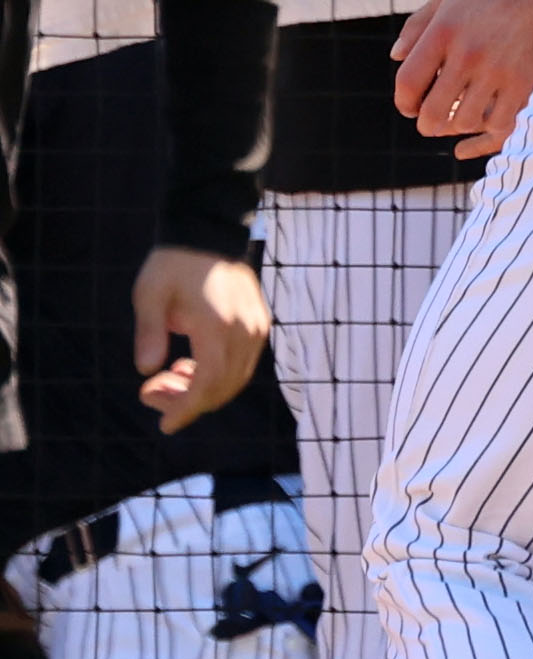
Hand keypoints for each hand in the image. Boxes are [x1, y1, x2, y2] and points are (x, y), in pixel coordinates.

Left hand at [131, 245, 268, 431]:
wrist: (209, 234)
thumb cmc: (174, 263)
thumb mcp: (150, 295)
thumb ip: (149, 334)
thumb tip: (147, 370)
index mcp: (217, 326)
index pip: (208, 383)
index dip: (187, 408)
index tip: (165, 425)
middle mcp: (244, 332)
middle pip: (223, 387)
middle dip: (188, 401)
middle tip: (152, 395)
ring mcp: (256, 329)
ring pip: (235, 379)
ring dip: (203, 390)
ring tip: (169, 379)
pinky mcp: (259, 325)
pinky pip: (242, 364)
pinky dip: (218, 375)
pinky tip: (191, 366)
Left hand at [389, 0, 532, 159]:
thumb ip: (416, 26)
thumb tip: (395, 57)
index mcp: (442, 33)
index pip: (408, 82)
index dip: (404, 103)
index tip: (410, 108)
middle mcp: (466, 54)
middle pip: (432, 110)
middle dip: (426, 125)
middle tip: (430, 125)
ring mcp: (495, 70)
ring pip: (464, 120)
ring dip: (458, 125)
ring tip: (460, 118)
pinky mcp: (522, 81)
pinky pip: (499, 121)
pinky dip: (490, 126)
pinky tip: (489, 117)